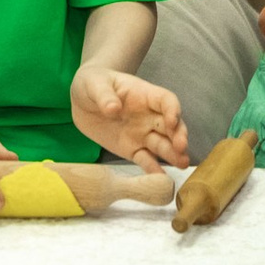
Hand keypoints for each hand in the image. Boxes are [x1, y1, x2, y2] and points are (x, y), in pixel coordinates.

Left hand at [71, 63, 188, 168]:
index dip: (172, 110)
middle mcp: (149, 116)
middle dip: (179, 136)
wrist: (82, 101)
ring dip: (173, 154)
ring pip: (162, 145)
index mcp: (144, 95)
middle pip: (171, 125)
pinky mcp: (132, 150)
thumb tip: (113, 109)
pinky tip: (160, 180)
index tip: (172, 121)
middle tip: (181, 147)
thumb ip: (104, 96)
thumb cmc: (94, 84)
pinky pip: (145, 160)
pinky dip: (153, 170)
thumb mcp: (95, 84)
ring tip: (182, 164)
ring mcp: (142, 134)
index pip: (166, 101)